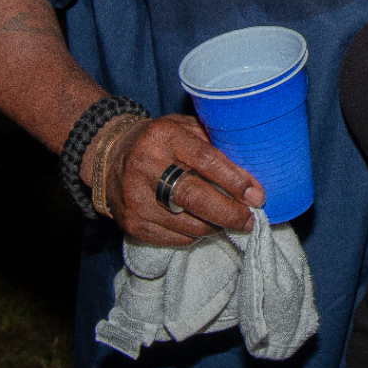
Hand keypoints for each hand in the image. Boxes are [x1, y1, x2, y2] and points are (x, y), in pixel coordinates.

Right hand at [103, 114, 264, 245]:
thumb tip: (250, 177)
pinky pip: (176, 239)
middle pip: (196, 197)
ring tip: (228, 220)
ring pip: (188, 224)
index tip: (257, 195)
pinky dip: (195, 235)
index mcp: (164, 137)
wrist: (110, 158)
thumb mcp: (184, 128)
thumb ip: (214, 144)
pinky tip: (202, 224)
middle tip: (250, 220)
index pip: (206, 160)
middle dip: (230, 213)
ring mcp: (137, 199)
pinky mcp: (133, 224)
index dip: (235, 180)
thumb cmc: (160, 141)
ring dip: (215, 226)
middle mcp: (146, 167)